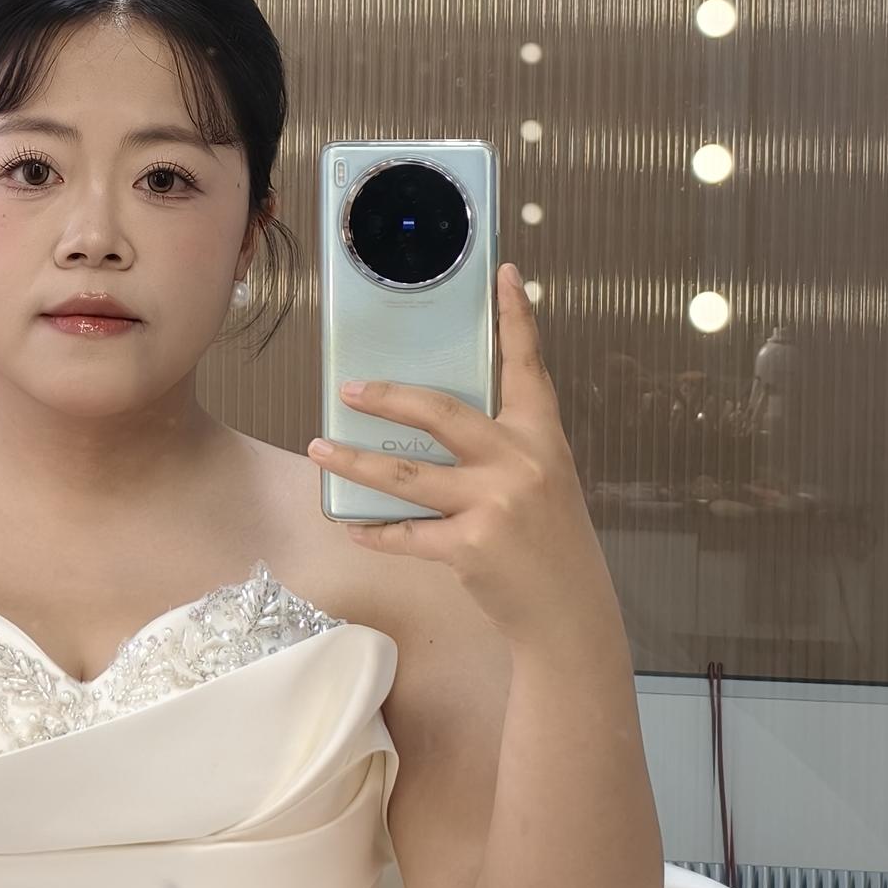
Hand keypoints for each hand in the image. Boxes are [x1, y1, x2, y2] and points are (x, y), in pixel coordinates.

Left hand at [307, 263, 616, 648]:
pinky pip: (405, 533)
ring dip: (354, 462)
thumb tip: (428, 426)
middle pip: (442, 413)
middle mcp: (520, 462)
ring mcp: (494, 504)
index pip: (527, 367)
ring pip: (406, 476)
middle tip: (348, 388)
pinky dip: (373, 531)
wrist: (569, 614)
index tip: (502, 273)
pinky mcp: (470, 546)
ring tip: (318, 448)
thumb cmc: (548, 543)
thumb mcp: (541, 482)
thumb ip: (500, 450)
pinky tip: (350, 525)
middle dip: (388, 398)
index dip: (516, 318)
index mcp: (541, 438)